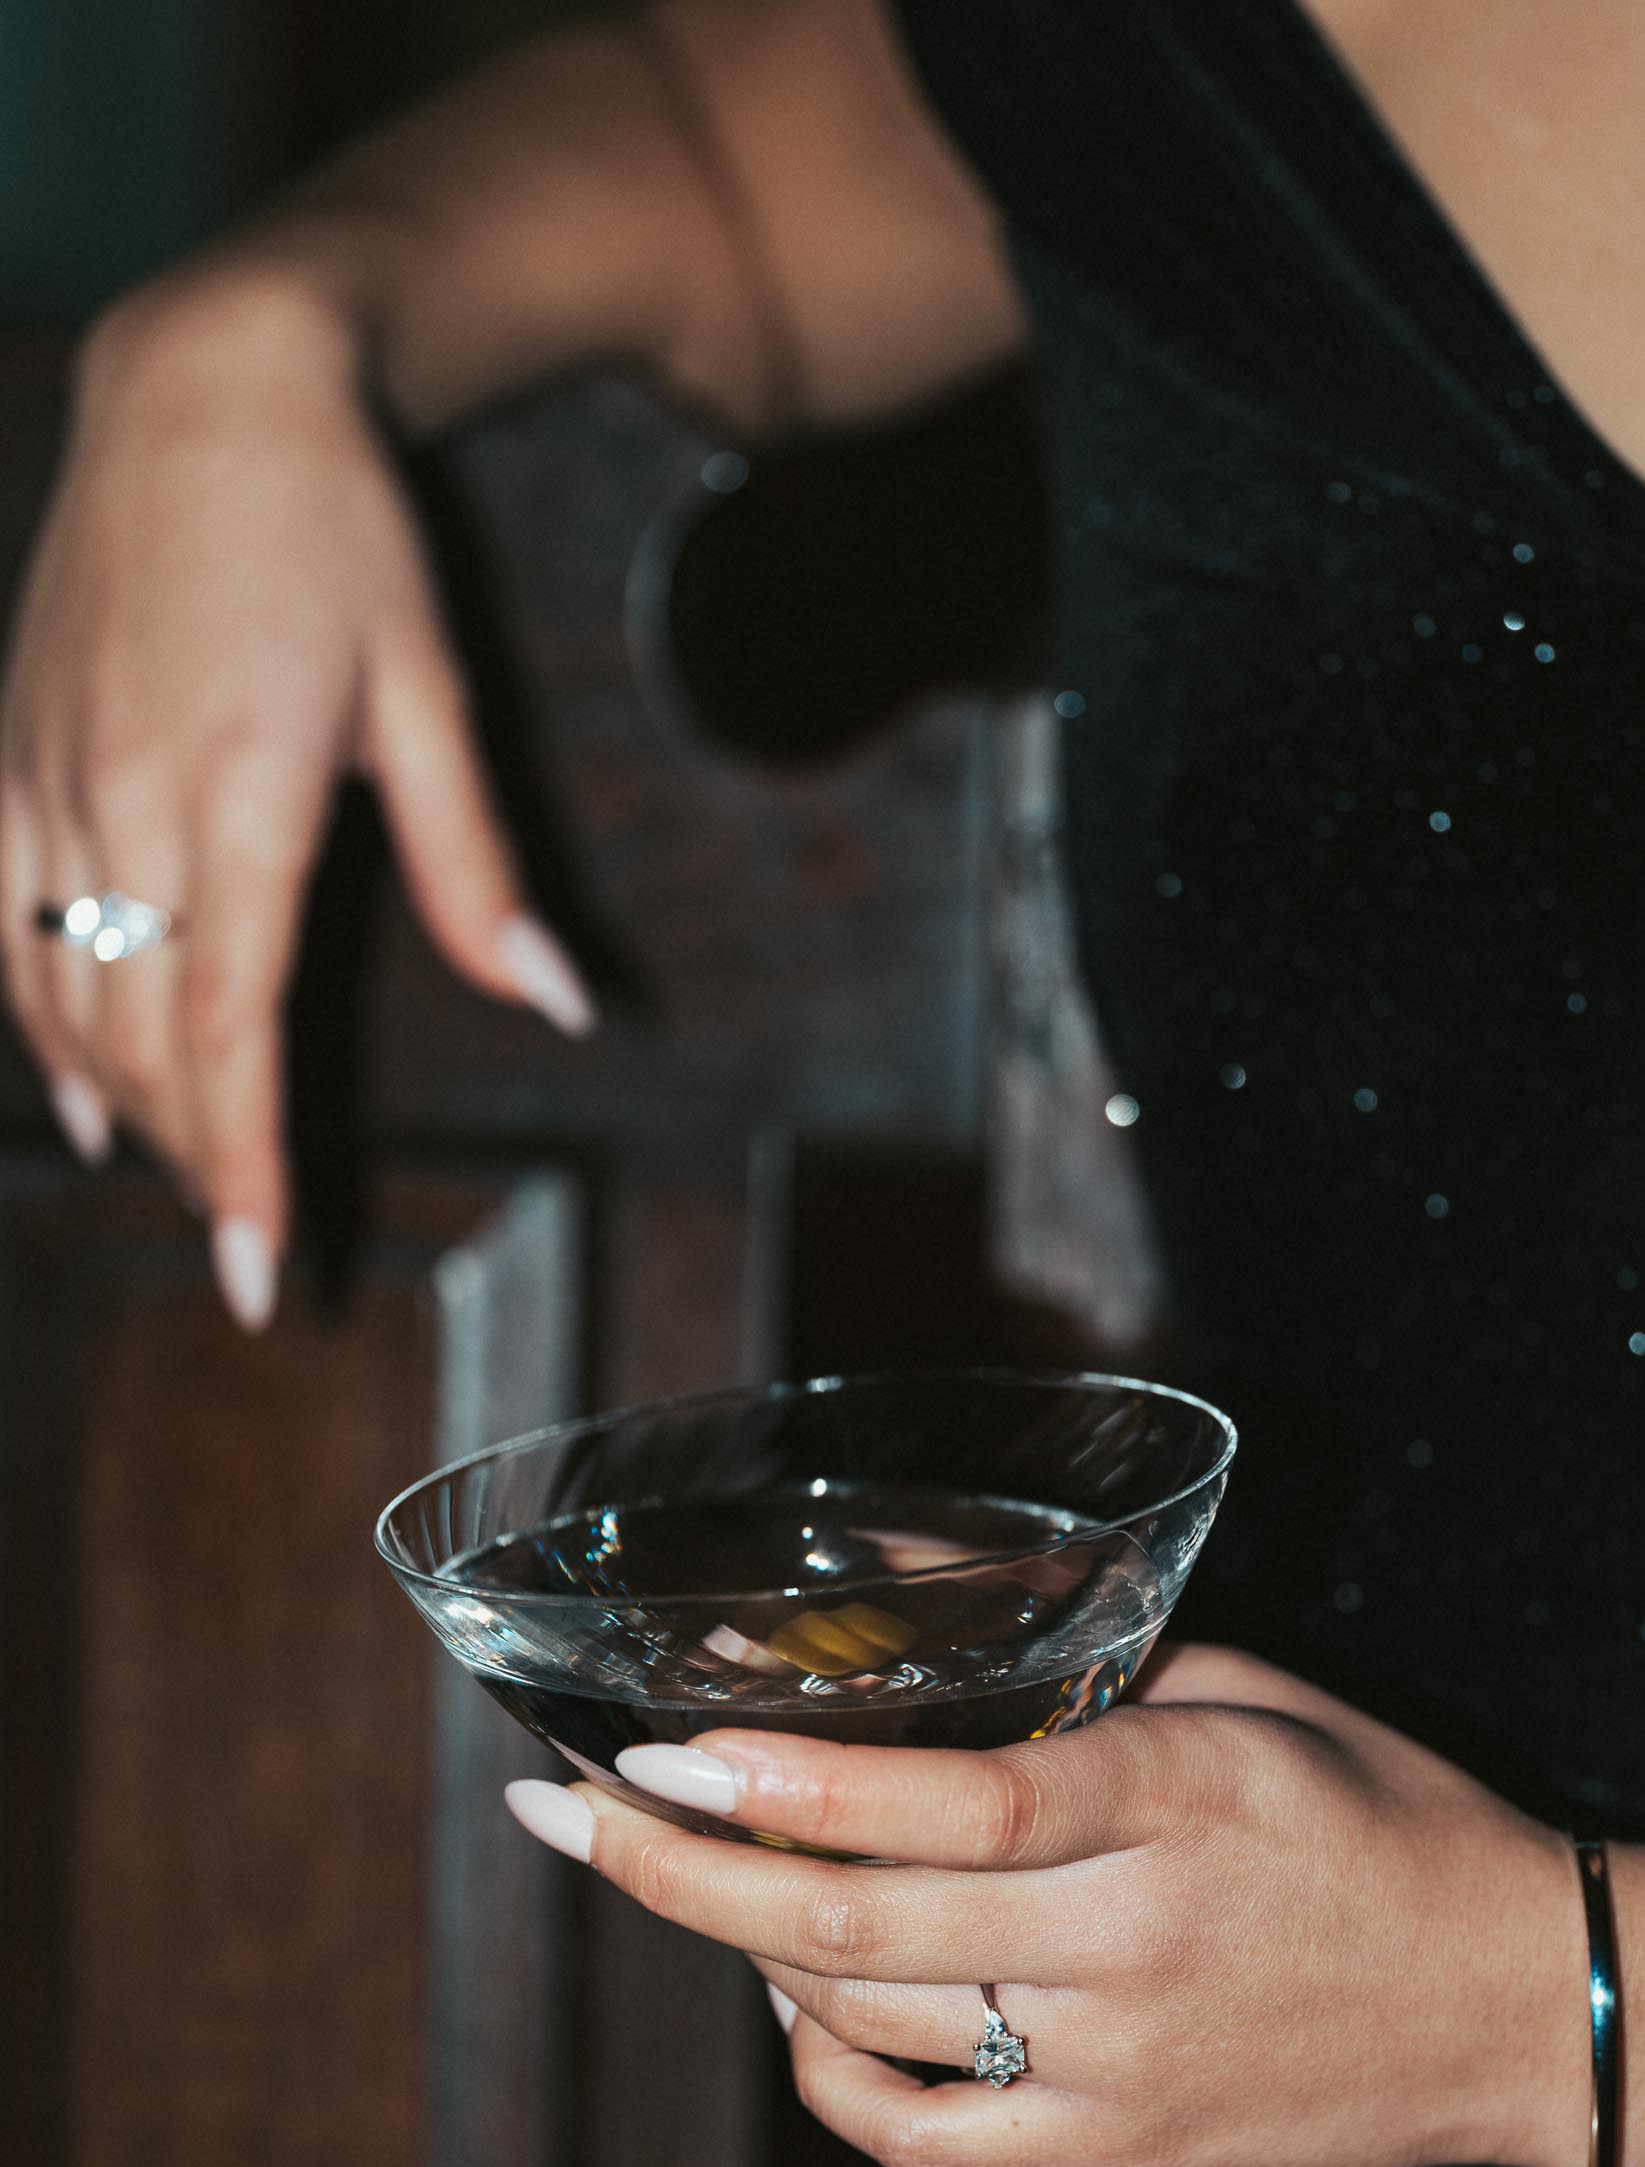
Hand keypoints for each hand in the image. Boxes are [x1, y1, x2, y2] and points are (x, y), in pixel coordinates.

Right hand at [0, 270, 593, 1325]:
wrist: (203, 383)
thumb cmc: (339, 534)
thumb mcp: (432, 699)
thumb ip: (477, 870)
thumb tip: (555, 1004)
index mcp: (240, 795)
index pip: (230, 1028)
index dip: (240, 1162)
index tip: (257, 1269)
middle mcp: (126, 799)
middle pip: (145, 1035)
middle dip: (192, 1161)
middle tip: (242, 1254)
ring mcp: (49, 777)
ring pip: (65, 994)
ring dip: (125, 1106)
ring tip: (184, 1177)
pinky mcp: (9, 753)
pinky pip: (3, 923)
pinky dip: (37, 1023)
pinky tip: (78, 1091)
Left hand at [503, 1643, 1588, 2166]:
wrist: (1519, 2004)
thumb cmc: (1385, 1821)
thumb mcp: (1246, 1693)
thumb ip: (1070, 1658)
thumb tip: (881, 1595)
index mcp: (1178, 1798)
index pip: (951, 1800)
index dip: (786, 1784)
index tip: (661, 1752)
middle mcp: (1136, 1939)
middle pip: (855, 1927)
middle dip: (678, 1873)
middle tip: (570, 1821)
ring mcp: (1119, 2063)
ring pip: (866, 2026)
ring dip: (740, 1953)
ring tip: (692, 1879)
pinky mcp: (1118, 2150)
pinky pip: (919, 2140)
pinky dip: (825, 2077)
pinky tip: (797, 2009)